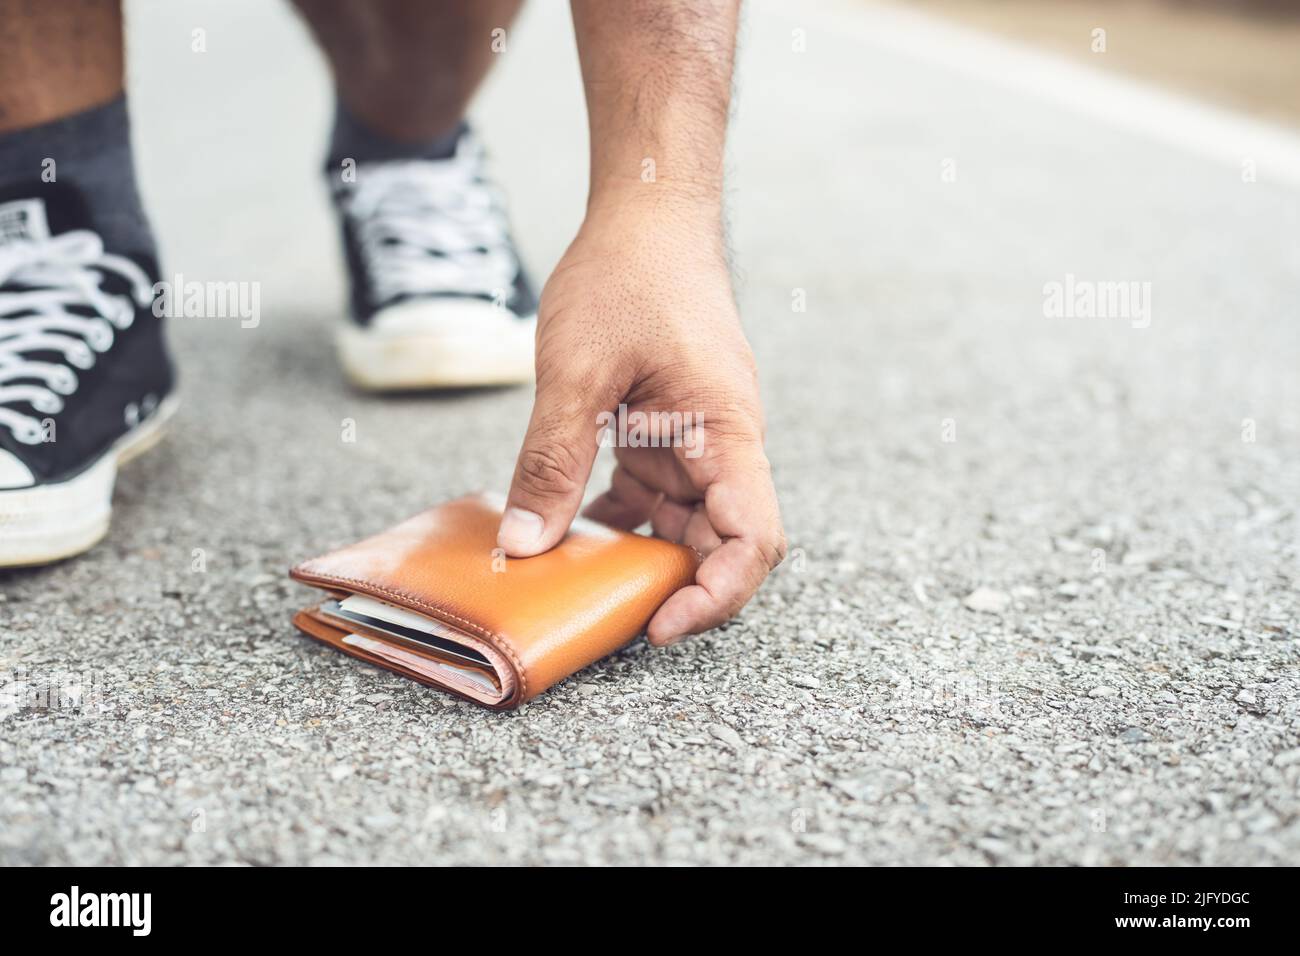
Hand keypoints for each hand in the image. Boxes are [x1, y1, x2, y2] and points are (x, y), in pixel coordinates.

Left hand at [497, 198, 784, 644]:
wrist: (648, 214)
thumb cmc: (627, 276)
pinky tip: (572, 528)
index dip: (716, 596)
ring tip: (580, 579)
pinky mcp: (668, 430)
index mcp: (726, 432)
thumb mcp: (574, 373)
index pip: (753, 540)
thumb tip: (525, 546)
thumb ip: (552, 462)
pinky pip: (655, 495)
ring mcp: (696, 440)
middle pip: (723, 544)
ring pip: (686, 524)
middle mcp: (723, 445)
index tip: (658, 624)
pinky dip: (620, 519)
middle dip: (675, 587)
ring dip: (642, 555)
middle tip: (604, 613)